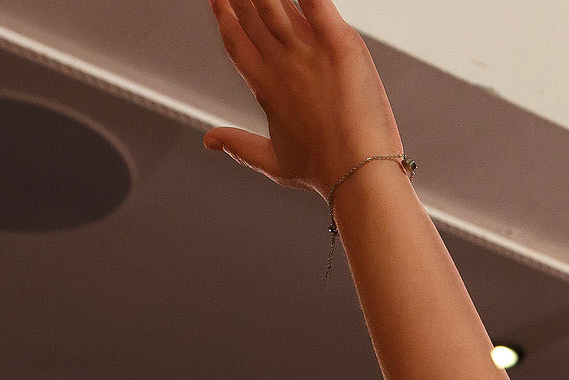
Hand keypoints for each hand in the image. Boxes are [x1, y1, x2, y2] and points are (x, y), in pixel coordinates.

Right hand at [204, 0, 404, 198]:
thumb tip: (210, 141)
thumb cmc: (325, 173)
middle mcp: (280, 63)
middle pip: (252, 13)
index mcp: (263, 86)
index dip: (224, 14)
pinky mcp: (339, 44)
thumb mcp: (275, 163)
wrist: (358, 174)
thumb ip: (240, 146)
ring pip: (276, 2)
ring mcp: (307, 51)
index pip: (234, 39)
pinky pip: (316, 2)